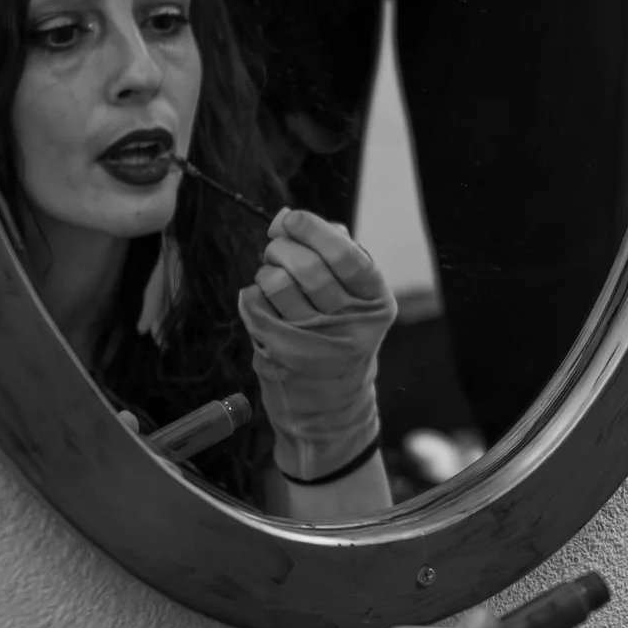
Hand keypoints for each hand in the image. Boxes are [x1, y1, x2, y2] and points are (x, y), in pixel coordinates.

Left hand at [238, 208, 396, 481]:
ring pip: (276, 283)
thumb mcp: (357, 298)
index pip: (346, 256)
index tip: (293, 218)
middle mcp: (348, 326)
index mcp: (375, 303)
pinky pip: (253, 305)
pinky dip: (252, 295)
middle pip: (307, 267)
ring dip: (266, 270)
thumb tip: (286, 217)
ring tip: (272, 277)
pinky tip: (263, 303)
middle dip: (282, 246)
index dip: (315, 230)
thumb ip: (333, 251)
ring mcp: (312, 345)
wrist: (330, 409)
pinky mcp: (279, 356)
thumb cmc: (341, 336)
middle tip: (278, 247)